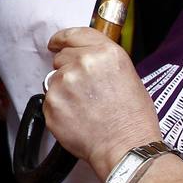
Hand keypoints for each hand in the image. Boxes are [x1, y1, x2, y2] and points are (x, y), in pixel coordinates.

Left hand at [44, 27, 162, 176]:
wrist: (126, 148)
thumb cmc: (133, 119)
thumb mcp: (128, 77)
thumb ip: (102, 62)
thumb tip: (83, 58)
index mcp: (105, 53)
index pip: (73, 34)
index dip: (61, 39)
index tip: (55, 44)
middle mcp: (83, 63)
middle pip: (61, 57)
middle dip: (68, 70)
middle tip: (84, 90)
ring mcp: (64, 82)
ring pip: (54, 79)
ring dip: (63, 90)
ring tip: (85, 108)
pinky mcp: (51, 102)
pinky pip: (49, 99)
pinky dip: (59, 108)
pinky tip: (77, 118)